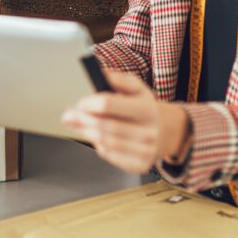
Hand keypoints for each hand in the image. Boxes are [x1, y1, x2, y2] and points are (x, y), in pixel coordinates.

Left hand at [61, 70, 190, 173]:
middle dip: (82, 120)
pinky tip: (95, 137)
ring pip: (105, 142)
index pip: (108, 104)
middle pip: (104, 126)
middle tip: (68, 115)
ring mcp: (145, 151)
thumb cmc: (147, 108)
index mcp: (147, 109)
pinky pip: (110, 155)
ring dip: (86, 132)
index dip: (89, 103)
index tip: (79, 102)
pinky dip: (98, 146)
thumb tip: (98, 72)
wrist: (170, 132)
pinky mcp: (140, 165)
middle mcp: (148, 132)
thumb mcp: (138, 88)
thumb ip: (118, 79)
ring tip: (76, 125)